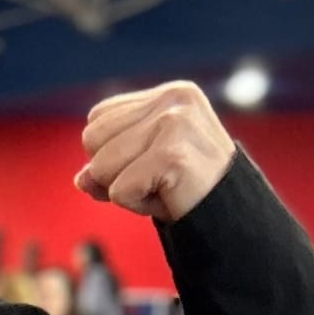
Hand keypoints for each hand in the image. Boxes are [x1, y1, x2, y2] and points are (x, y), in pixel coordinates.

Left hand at [75, 82, 238, 222]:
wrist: (232, 219)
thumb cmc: (186, 189)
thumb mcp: (140, 169)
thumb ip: (104, 167)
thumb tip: (81, 177)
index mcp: (168, 95)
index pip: (97, 119)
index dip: (112, 153)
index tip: (152, 165)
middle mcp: (174, 99)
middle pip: (92, 139)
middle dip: (114, 171)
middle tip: (157, 180)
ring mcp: (175, 124)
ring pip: (101, 166)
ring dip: (126, 190)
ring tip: (164, 188)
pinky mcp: (172, 154)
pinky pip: (119, 191)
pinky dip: (137, 205)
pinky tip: (169, 198)